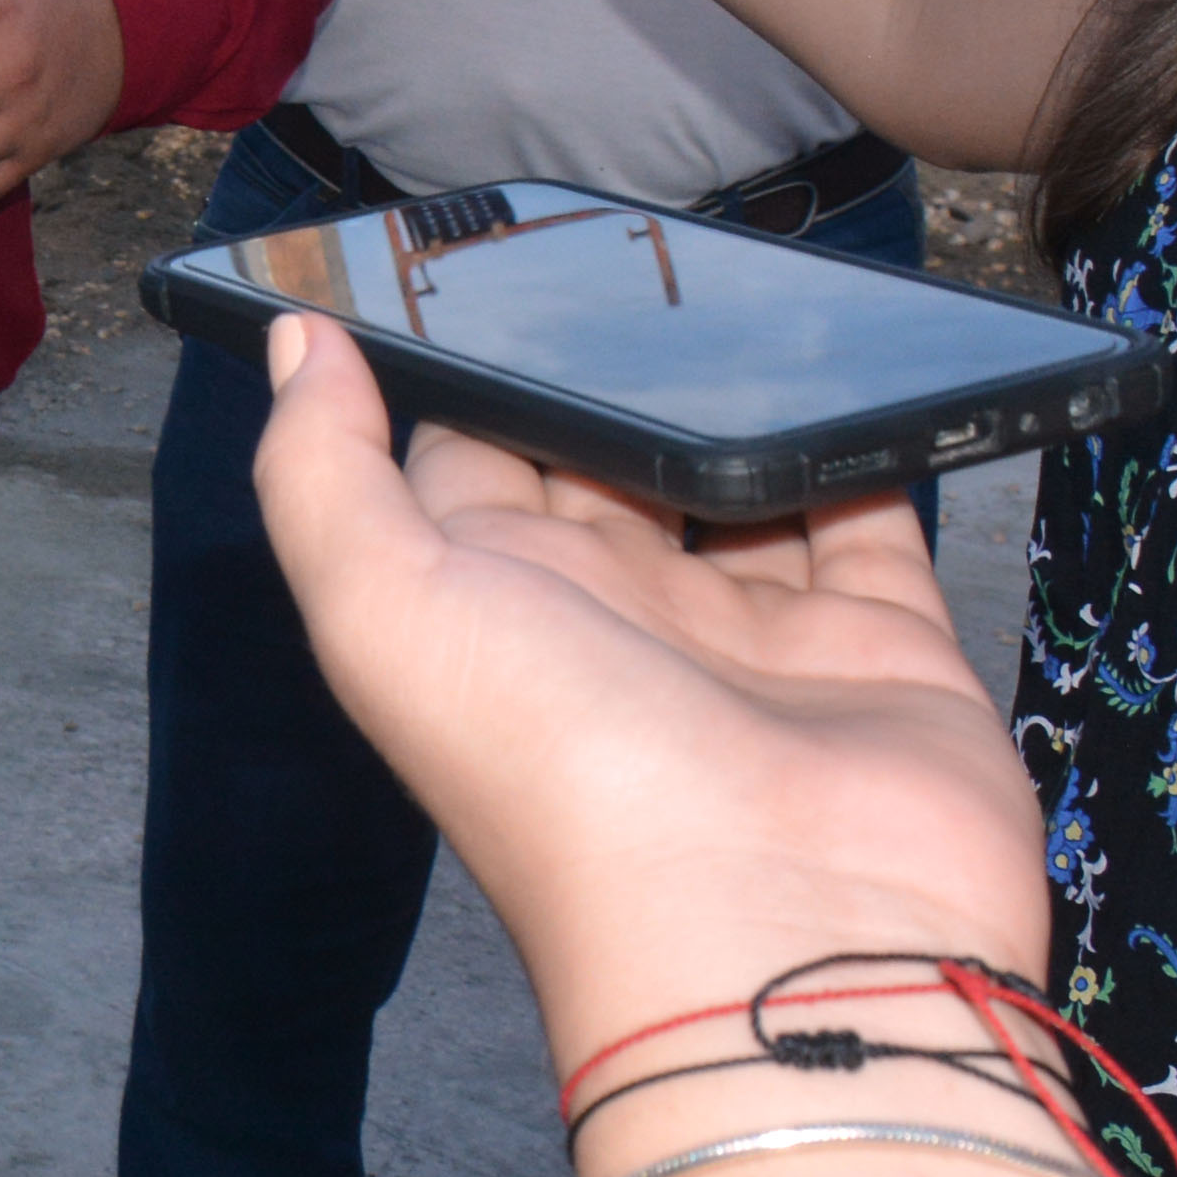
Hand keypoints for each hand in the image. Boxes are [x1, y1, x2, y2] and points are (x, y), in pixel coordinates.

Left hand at [247, 307, 1040, 1091]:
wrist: (789, 942)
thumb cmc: (568, 782)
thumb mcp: (387, 615)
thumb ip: (323, 473)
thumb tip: (296, 338)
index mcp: (488, 604)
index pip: (464, 451)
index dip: (465, 358)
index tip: (476, 245)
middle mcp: (614, 615)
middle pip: (607, 453)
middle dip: (613, 359)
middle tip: (637, 233)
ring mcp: (750, 633)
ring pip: (739, 471)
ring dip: (739, 384)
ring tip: (749, 265)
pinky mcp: (880, 645)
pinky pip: (868, 512)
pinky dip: (868, 438)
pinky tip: (857, 354)